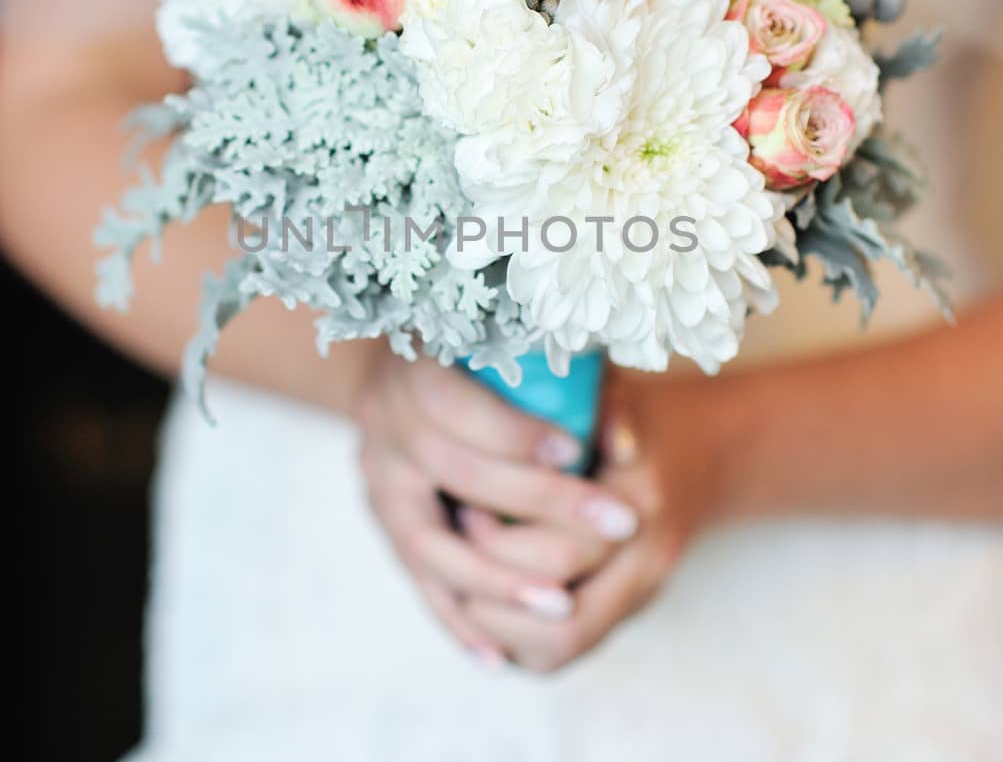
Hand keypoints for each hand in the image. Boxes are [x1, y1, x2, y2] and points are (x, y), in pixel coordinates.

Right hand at [352, 352, 641, 662]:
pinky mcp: (385, 521)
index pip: (460, 409)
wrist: (417, 361)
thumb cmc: (493, 351)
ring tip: (561, 603)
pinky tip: (498, 657)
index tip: (581, 452)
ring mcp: (378, 480)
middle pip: (459, 476)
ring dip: (497, 579)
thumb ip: (576, 383)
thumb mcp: (529, 346)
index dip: (517, 434)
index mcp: (413, 368)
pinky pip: (417, 580)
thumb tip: (624, 447)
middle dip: (542, 504)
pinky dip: (458, 620)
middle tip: (620, 525)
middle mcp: (384, 425)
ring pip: (429, 545)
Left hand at [458, 374, 731, 672]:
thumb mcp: (618, 396)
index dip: (498, 537)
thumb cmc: (637, 413)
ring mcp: (636, 598)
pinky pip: (553, 655)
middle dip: (491, 584)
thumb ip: (602, 408)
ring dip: (497, 625)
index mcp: (645, 503)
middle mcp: (647, 563)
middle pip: (560, 615)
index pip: (563, 553)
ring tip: (458, 576)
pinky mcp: (616, 616)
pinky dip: (509, 639)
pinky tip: (475, 601)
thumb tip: (589, 441)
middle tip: (454, 541)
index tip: (461, 501)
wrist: (701, 454)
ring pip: (556, 648)